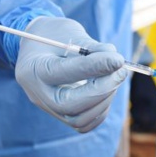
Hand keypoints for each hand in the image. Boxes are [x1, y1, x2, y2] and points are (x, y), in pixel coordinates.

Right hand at [14, 17, 127, 132]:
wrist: (38, 47)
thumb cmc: (55, 36)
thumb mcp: (71, 32)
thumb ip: (93, 47)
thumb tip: (117, 61)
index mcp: (34, 68)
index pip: (65, 73)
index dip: (95, 67)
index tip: (118, 60)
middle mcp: (38, 93)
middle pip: (70, 105)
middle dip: (102, 90)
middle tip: (121, 71)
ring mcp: (48, 108)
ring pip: (79, 119)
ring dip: (104, 99)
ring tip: (114, 77)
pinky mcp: (60, 115)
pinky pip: (83, 124)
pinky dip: (100, 110)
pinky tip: (107, 90)